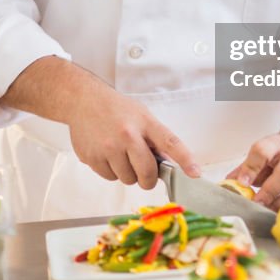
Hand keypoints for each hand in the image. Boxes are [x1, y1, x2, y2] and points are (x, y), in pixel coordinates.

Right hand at [68, 79, 200, 189]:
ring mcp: (109, 148)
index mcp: (145, 122)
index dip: (185, 160)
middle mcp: (128, 135)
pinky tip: (107, 155)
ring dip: (128, 173)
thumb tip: (168, 162)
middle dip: (148, 178)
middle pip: (147, 172)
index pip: (170, 143)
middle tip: (144, 172)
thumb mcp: (142, 115)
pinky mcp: (93, 158)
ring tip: (121, 154)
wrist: (84, 100)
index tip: (195, 173)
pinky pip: (110, 178)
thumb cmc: (116, 108)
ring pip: (127, 179)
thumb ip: (155, 137)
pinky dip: (111, 171)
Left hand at [226, 131, 279, 210]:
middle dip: (269, 191)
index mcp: (275, 145)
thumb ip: (246, 167)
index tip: (242, 182)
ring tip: (264, 210)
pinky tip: (276, 212)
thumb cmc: (279, 153)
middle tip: (256, 202)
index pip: (263, 151)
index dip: (251, 167)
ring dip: (277, 204)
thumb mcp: (262, 153)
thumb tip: (228, 182)